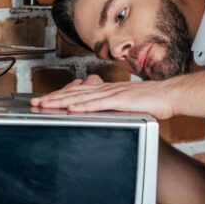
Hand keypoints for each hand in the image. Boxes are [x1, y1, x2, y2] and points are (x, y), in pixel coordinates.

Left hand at [29, 77, 177, 119]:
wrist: (169, 95)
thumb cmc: (152, 101)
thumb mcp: (127, 104)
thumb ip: (112, 108)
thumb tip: (101, 113)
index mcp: (106, 91)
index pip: (78, 94)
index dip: (59, 97)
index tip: (44, 101)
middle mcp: (106, 90)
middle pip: (74, 94)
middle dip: (53, 99)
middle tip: (35, 103)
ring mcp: (113, 94)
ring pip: (82, 98)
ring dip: (62, 102)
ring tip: (46, 105)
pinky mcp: (121, 101)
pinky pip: (99, 104)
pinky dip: (84, 107)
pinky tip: (72, 109)